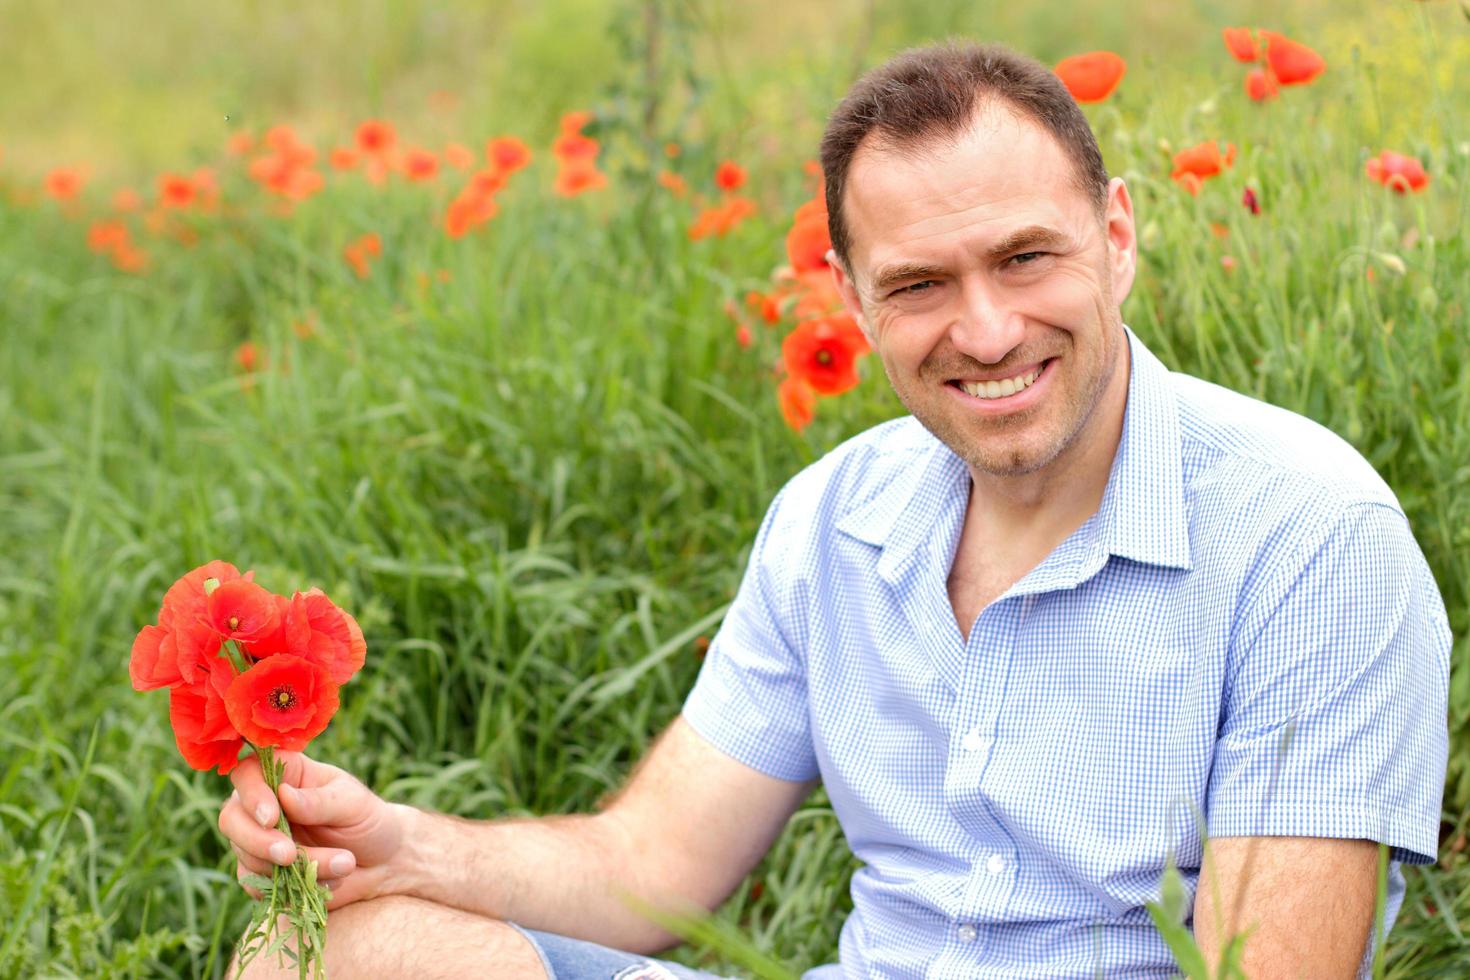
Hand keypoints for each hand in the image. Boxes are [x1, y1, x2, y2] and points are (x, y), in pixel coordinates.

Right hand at [220, 751, 407, 909]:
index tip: (271, 817)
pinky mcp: (263, 875)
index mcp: (286, 775)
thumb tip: (283, 794)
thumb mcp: (353, 804)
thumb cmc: (368, 820)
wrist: (382, 863)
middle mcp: (265, 806)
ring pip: (248, 856)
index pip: (247, 774)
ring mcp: (260, 842)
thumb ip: (319, 801)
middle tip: (289, 855)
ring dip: (292, 868)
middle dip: (257, 841)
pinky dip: (292, 888)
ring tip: (344, 864)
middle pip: (232, 819)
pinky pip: (259, 885)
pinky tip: (330, 881)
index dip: (252, 794)